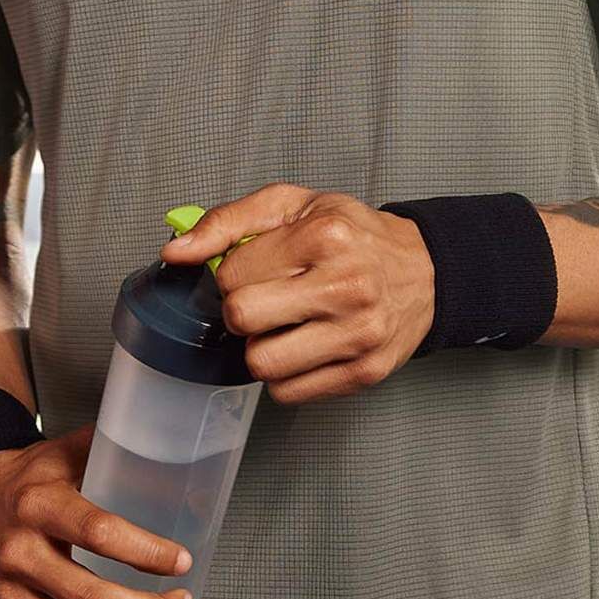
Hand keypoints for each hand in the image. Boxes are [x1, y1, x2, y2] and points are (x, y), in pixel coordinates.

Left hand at [161, 182, 434, 404]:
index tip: (257, 268)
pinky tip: (304, 345)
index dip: (233, 273)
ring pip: (261, 364)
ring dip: (261, 347)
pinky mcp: (364, 373)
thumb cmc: (352, 235)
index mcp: (325, 236)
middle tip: (266, 298)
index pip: (232, 274)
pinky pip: (288, 393)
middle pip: (242, 319)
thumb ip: (226, 222)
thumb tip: (174, 252)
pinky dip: (284, 373)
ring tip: (284, 324)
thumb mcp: (292, 206)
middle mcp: (346, 286)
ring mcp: (358, 335)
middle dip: (242, 311)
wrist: (425, 270)